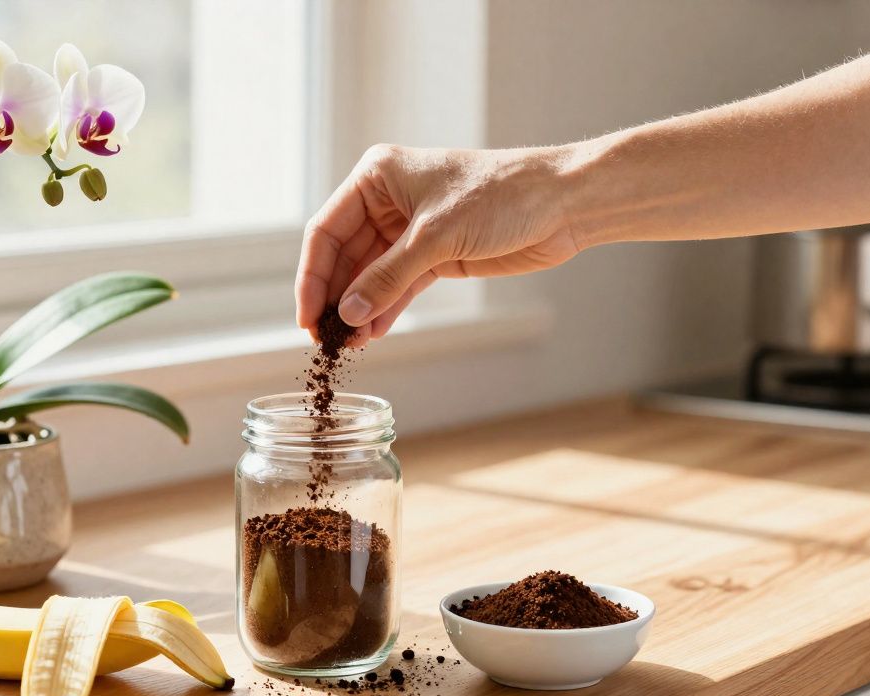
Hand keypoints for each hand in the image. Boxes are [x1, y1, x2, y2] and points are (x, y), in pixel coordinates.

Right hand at [295, 144, 579, 344]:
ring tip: (348, 345)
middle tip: (325, 340)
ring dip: (360, 309)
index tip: (307, 317)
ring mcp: (411, 230)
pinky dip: (385, 309)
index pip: (326, 230)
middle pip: (344, 256)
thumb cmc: (501, 196)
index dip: (313, 276)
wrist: (562, 203)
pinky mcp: (436, 255)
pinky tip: (372, 334)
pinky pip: (398, 287)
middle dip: (336, 298)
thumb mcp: (436, 237)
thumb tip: (348, 312)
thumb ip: (388, 277)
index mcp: (378, 177)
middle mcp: (387, 201)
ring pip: (370, 276)